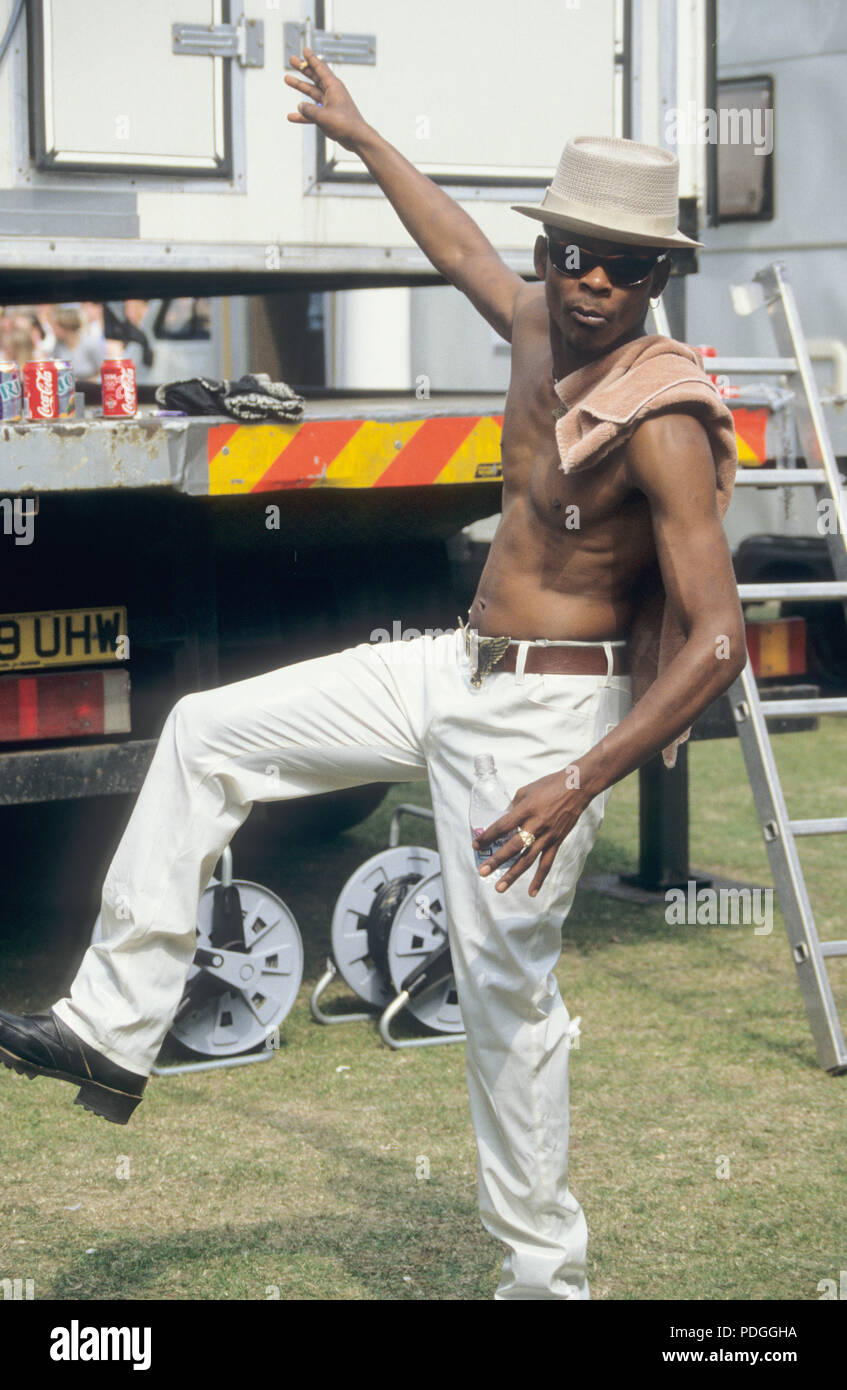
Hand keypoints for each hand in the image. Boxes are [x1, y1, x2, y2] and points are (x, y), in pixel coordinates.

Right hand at [284, 46, 370, 151]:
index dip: (311, 58)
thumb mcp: (323, 116)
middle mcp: (331, 92)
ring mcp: (330, 104)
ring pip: (312, 92)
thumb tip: (300, 106)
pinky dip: (303, 114)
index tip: (304, 50)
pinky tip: (292, 116)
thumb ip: (309, 110)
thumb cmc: (345, 124)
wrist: (356, 138)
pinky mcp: (328, 115)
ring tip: (287, 79)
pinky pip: (312, 112)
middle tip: (292, 60)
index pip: (320, 68)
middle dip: (302, 68)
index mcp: (333, 86)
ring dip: (300, 86)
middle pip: (314, 76)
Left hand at [471, 767, 588, 895]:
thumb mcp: (526, 791)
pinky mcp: (557, 842)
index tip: (476, 845)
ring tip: (500, 888)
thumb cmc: (549, 785)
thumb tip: (505, 822)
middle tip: (483, 872)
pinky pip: (547, 863)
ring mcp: (548, 836)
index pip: (503, 826)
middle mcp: (536, 825)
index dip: (488, 837)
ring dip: (513, 875)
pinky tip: (532, 892)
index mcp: (526, 810)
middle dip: (497, 860)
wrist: (577, 788)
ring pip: (528, 859)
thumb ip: (514, 807)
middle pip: (514, 847)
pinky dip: (540, 879)